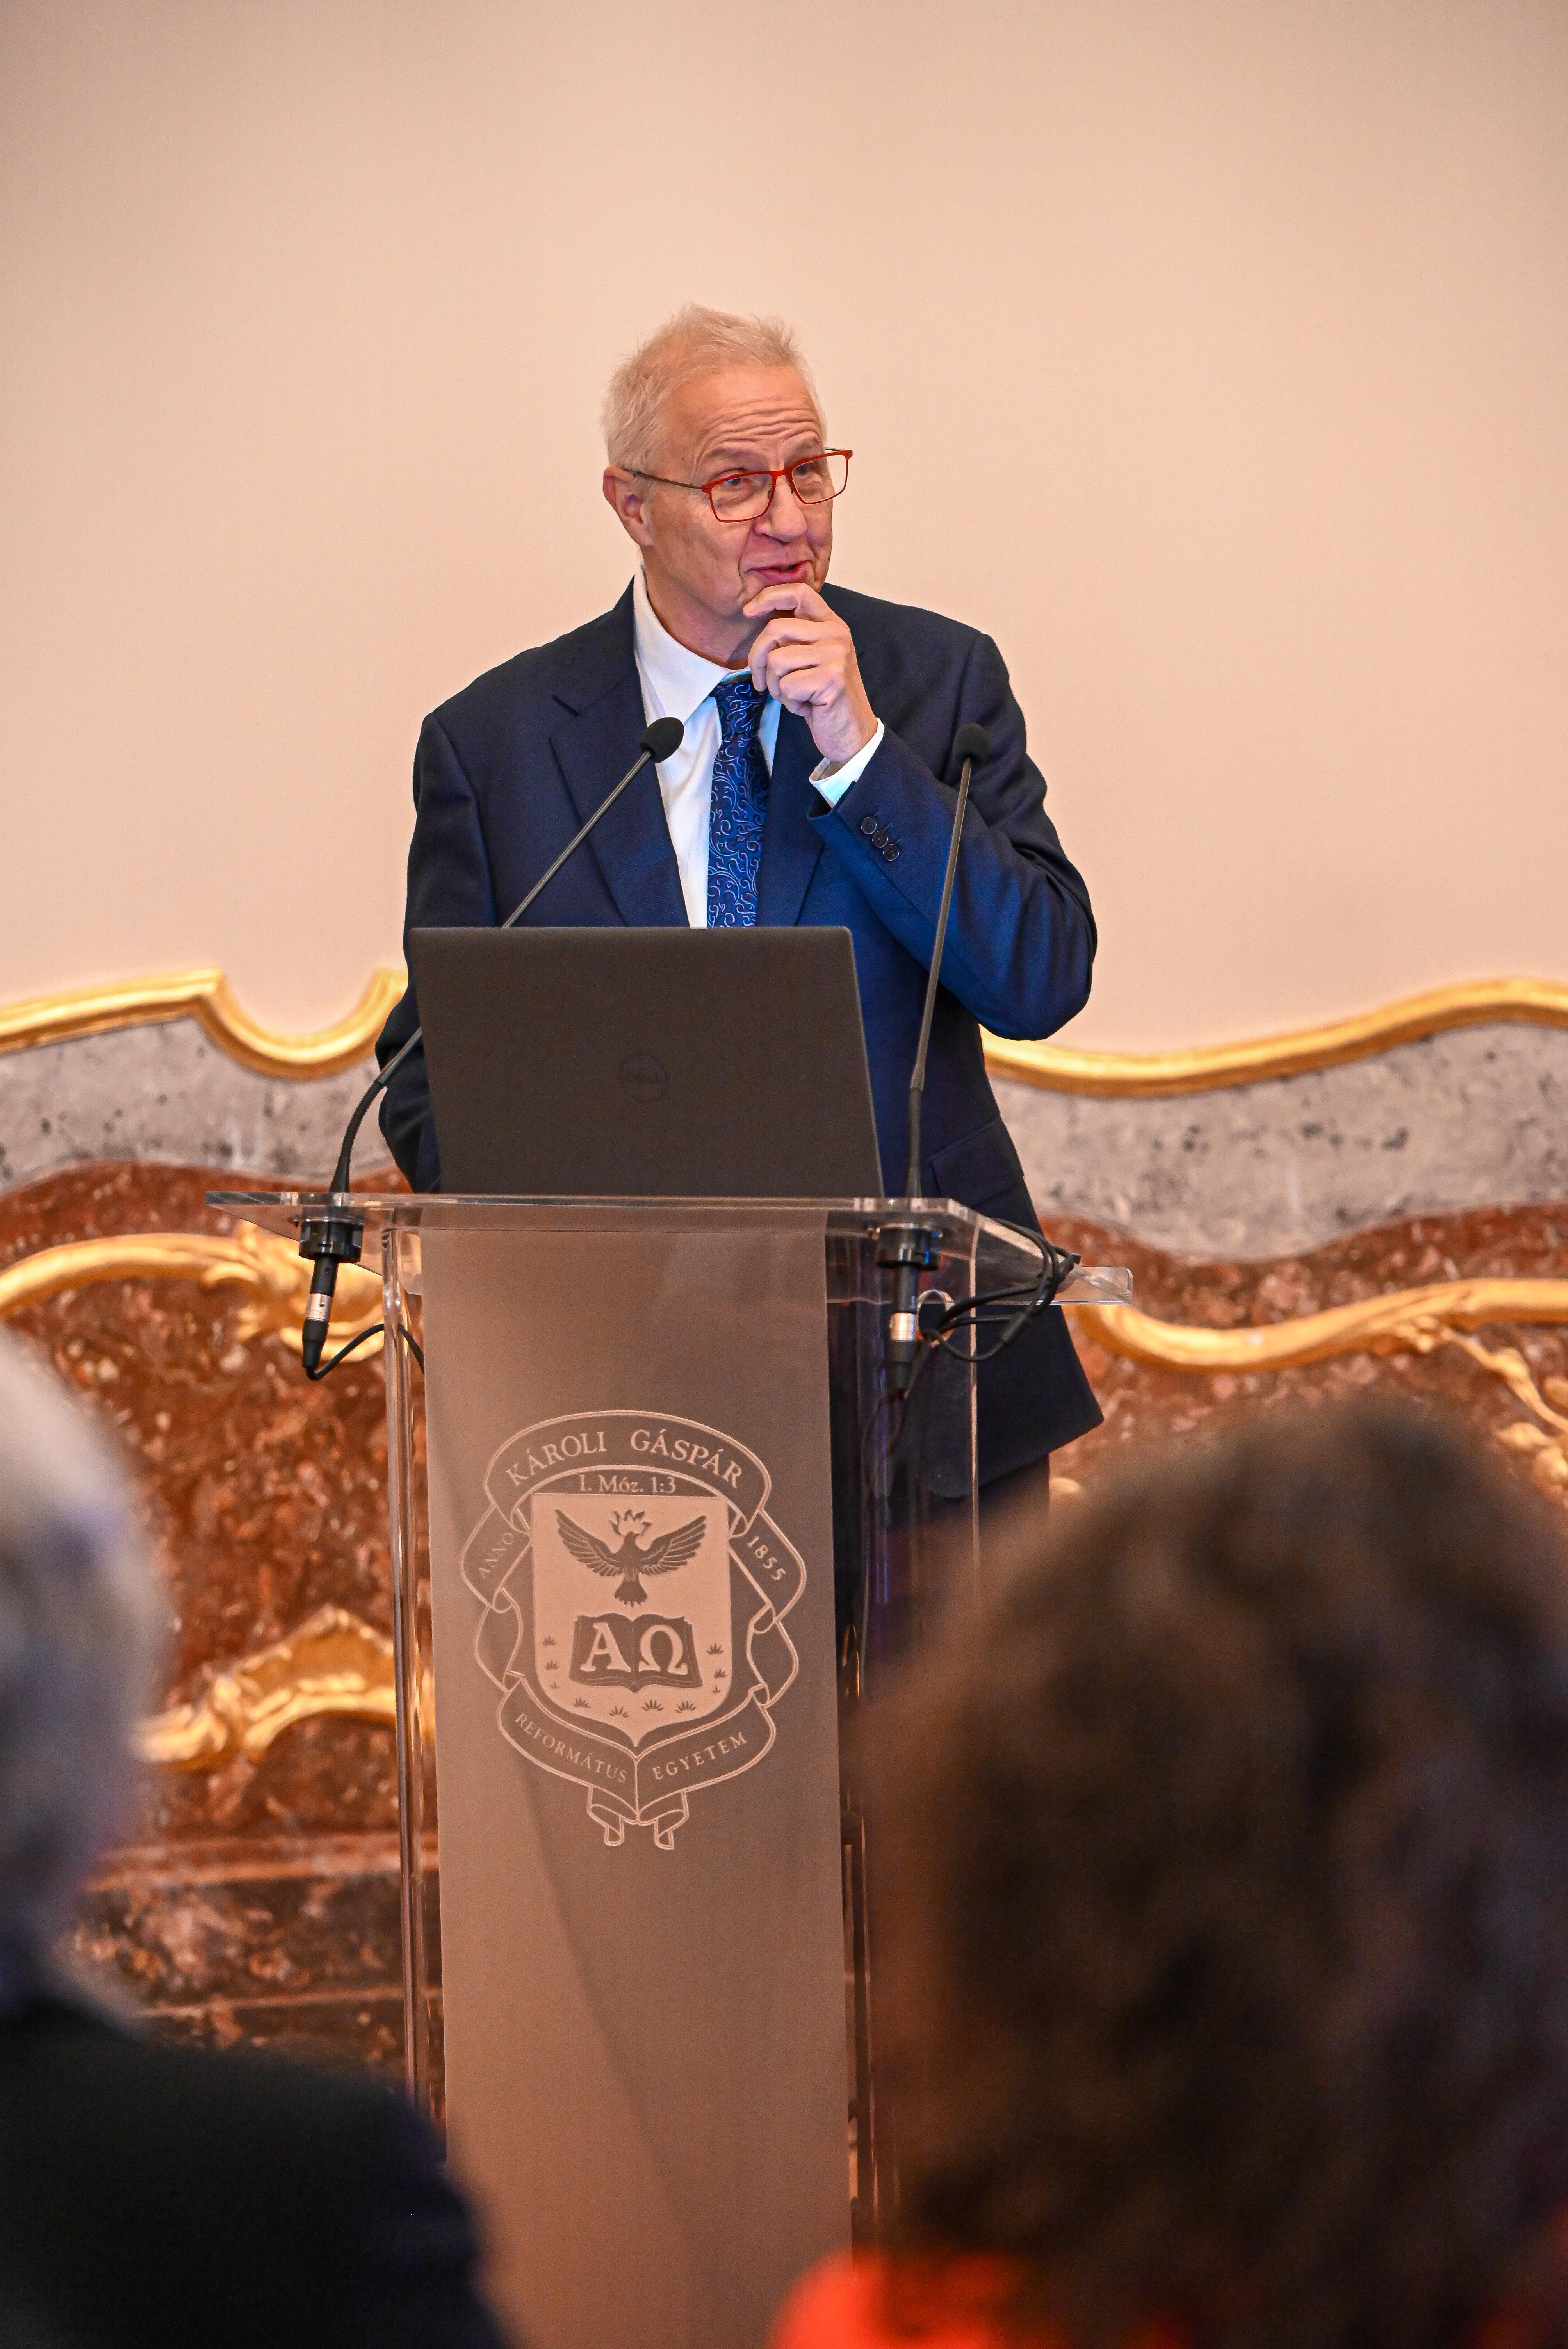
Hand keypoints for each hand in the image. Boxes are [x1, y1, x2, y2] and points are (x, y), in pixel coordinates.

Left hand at [743, 584, 877, 767]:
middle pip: (775, 629)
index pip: (799, 593)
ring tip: (795, 695)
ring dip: (775, 685)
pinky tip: (806, 705)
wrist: (850, 732)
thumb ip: (792, 638)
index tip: (748, 611)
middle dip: (757, 659)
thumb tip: (754, 618)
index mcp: (831, 624)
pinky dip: (788, 701)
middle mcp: (836, 634)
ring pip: (776, 660)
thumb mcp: (809, 659)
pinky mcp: (831, 679)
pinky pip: (786, 685)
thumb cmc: (822, 697)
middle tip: (761, 681)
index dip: (769, 597)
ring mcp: (836, 655)